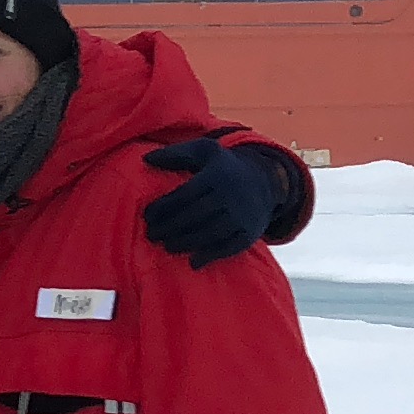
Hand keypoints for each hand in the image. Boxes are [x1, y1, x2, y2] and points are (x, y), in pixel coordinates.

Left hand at [140, 137, 284, 267]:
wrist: (267, 181)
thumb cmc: (224, 167)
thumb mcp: (204, 151)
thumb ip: (176, 154)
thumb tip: (146, 159)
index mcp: (217, 175)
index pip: (185, 194)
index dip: (164, 207)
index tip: (147, 216)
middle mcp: (232, 195)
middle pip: (195, 215)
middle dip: (170, 227)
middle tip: (151, 235)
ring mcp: (243, 216)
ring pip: (211, 233)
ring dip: (186, 243)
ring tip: (167, 246)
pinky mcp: (251, 233)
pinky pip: (230, 247)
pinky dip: (211, 256)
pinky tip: (193, 262)